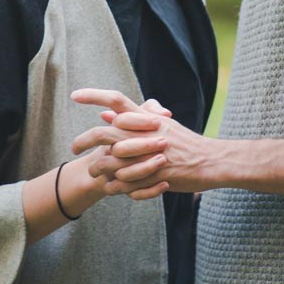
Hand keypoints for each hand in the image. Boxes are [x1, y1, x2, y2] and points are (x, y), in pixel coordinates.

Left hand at [72, 88, 216, 195]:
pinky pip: (126, 183)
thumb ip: (135, 118)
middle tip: (73, 147)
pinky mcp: (153, 176)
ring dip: (98, 168)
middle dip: (84, 140)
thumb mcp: (162, 125)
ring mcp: (148, 156)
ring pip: (111, 161)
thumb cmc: (185, 142)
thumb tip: (106, 115)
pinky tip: (111, 188)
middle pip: (104, 133)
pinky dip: (116, 186)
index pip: (116, 99)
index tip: (74, 95)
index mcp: (146, 119)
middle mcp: (144, 134)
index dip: (94, 95)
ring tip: (92, 173)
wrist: (210, 161)